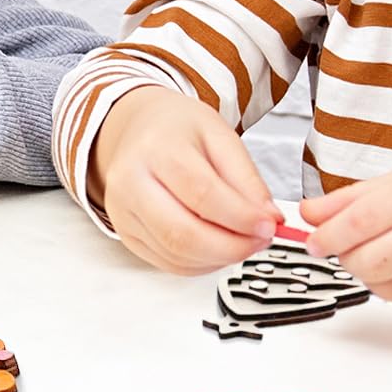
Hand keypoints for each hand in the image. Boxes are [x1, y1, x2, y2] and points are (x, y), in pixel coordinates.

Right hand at [89, 86, 281, 273]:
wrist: (138, 128)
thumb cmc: (176, 128)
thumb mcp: (219, 135)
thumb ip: (246, 177)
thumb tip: (268, 217)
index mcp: (156, 148)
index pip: (202, 194)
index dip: (240, 217)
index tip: (269, 224)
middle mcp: (130, 182)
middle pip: (183, 234)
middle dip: (232, 246)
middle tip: (261, 239)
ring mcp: (123, 212)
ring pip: (177, 255)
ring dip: (220, 257)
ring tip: (244, 240)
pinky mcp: (126, 234)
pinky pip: (169, 264)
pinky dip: (202, 263)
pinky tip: (219, 247)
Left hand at [299, 152, 391, 308]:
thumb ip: (360, 196)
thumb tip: (308, 215)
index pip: (366, 218)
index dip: (329, 234)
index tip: (313, 239)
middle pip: (374, 260)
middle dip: (347, 258)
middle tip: (343, 248)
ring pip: (391, 289)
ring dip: (371, 276)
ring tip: (379, 253)